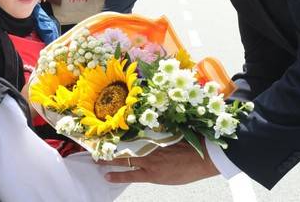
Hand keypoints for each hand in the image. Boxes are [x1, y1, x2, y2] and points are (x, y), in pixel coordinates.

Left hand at [102, 140, 218, 184]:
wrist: (204, 157)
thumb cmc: (194, 143)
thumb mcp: (177, 132)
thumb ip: (163, 130)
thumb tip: (154, 123)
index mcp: (155, 134)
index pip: (131, 132)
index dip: (118, 133)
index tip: (107, 130)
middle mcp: (149, 145)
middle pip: (124, 144)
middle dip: (109, 145)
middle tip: (95, 145)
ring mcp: (149, 160)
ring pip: (123, 158)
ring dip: (108, 159)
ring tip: (95, 159)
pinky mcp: (152, 174)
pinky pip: (131, 174)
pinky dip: (118, 176)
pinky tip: (107, 176)